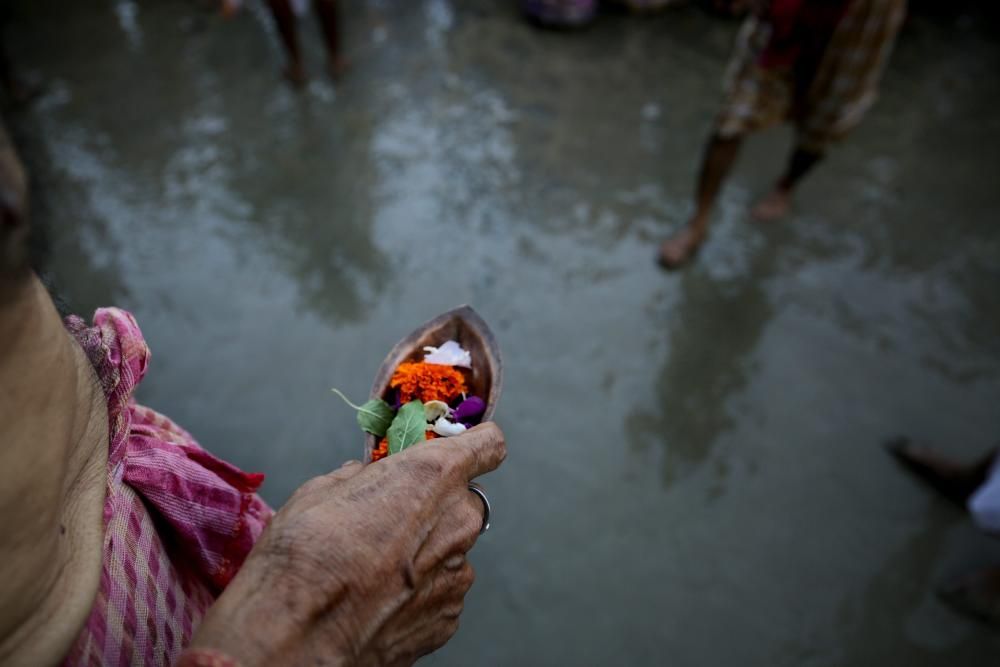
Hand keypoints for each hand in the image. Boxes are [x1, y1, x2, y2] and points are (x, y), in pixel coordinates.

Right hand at [187, 423, 505, 665]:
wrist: (295, 637)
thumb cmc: (303, 556)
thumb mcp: (322, 491)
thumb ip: (362, 479)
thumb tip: (364, 479)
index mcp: (434, 477)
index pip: (488, 445)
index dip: (474, 445)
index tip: (459, 450)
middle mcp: (457, 523)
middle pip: (462, 503)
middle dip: (432, 506)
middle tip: (388, 520)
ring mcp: (456, 575)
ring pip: (449, 551)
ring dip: (422, 554)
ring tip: (372, 571)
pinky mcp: (447, 618)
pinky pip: (439, 593)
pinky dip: (416, 594)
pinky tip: (377, 601)